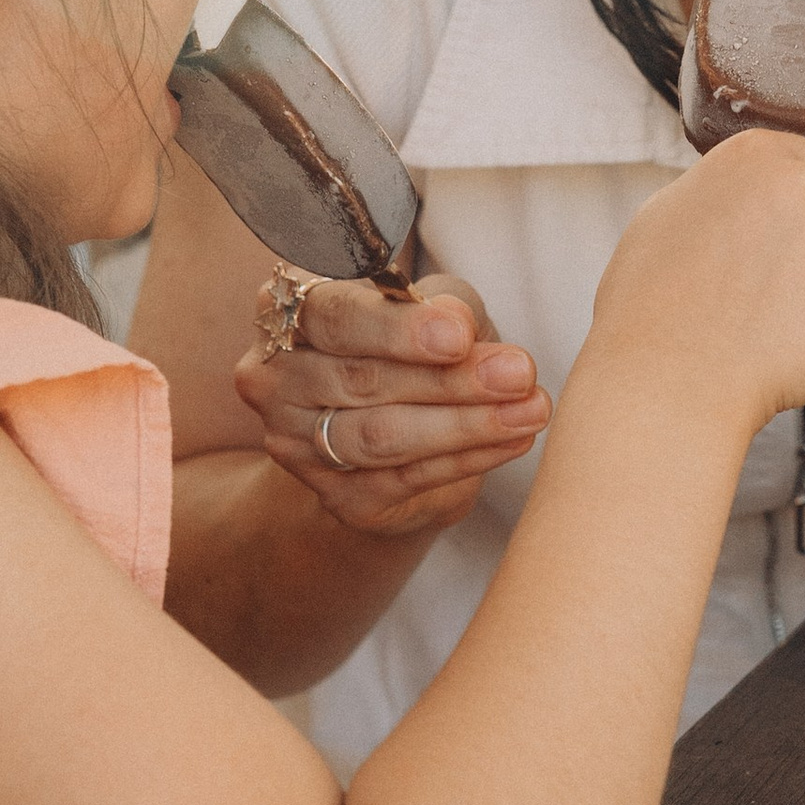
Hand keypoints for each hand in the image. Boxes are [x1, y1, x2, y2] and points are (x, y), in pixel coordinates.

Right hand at [233, 270, 551, 539]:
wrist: (400, 434)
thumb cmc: (415, 350)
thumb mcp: (436, 310)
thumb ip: (446, 307)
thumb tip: (456, 323)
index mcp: (286, 314)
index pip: (334, 316)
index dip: (397, 328)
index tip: (460, 333)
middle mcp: (274, 380)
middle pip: (361, 380)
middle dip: (449, 379)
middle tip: (519, 372)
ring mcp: (296, 445)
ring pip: (380, 436)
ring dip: (464, 424)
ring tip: (530, 409)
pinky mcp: (336, 497)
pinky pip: (405, 479)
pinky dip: (467, 459)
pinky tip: (514, 440)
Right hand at [587, 132, 804, 434]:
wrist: (667, 382)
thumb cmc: (651, 306)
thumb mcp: (668, 213)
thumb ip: (730, 192)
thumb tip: (754, 200)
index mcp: (761, 156)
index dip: (802, 214)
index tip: (777, 246)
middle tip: (758, 299)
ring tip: (763, 331)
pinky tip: (784, 357)